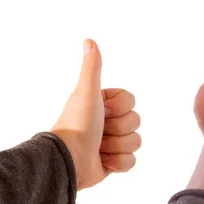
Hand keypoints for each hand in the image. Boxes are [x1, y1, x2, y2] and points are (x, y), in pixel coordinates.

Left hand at [51, 40, 141, 190]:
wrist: (68, 160)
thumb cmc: (77, 123)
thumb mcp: (87, 91)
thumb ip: (92, 67)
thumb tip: (89, 40)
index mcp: (104, 103)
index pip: (132, 102)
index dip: (120, 108)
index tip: (102, 111)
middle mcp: (109, 121)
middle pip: (136, 121)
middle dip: (118, 129)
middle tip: (99, 132)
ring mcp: (112, 142)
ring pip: (136, 141)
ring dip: (117, 146)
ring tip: (99, 148)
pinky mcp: (113, 163)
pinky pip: (132, 162)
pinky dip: (118, 163)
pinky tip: (103, 161)